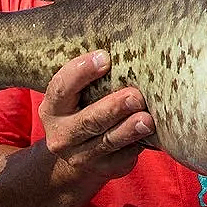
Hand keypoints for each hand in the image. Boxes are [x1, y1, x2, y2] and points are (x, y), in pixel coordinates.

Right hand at [37, 49, 155, 182]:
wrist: (76, 157)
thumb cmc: (85, 108)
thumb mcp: (77, 94)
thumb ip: (90, 75)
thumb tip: (125, 38)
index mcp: (53, 108)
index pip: (61, 88)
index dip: (81, 72)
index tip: (105, 57)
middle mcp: (62, 134)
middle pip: (88, 120)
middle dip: (113, 107)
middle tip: (135, 95)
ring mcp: (81, 155)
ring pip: (107, 141)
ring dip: (129, 130)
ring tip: (147, 119)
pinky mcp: (104, 169)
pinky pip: (122, 158)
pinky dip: (138, 145)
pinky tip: (153, 134)